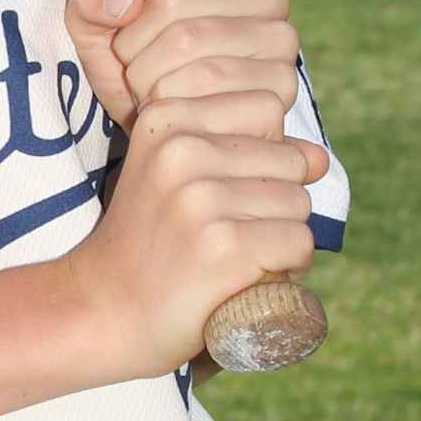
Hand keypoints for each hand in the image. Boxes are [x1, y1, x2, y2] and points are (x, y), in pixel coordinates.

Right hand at [60, 84, 329, 377]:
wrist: (101, 312)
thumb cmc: (150, 243)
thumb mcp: (180, 177)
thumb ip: (249, 153)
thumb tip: (319, 157)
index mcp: (167, 117)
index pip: (267, 108)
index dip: (262, 155)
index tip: (219, 190)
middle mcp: (182, 149)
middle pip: (291, 161)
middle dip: (276, 202)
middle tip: (225, 234)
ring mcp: (202, 198)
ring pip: (299, 204)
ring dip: (282, 239)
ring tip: (232, 258)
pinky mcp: (225, 246)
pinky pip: (299, 244)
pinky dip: (287, 269)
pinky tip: (245, 279)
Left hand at [65, 0, 300, 131]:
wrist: (168, 127)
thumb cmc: (136, 63)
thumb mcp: (96, 25)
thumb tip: (125, 0)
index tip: (127, 24)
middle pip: (172, 0)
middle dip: (132, 43)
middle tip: (132, 66)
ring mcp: (279, 36)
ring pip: (186, 42)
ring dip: (146, 75)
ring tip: (146, 87)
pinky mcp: (282, 81)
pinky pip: (206, 83)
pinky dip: (170, 101)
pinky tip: (169, 107)